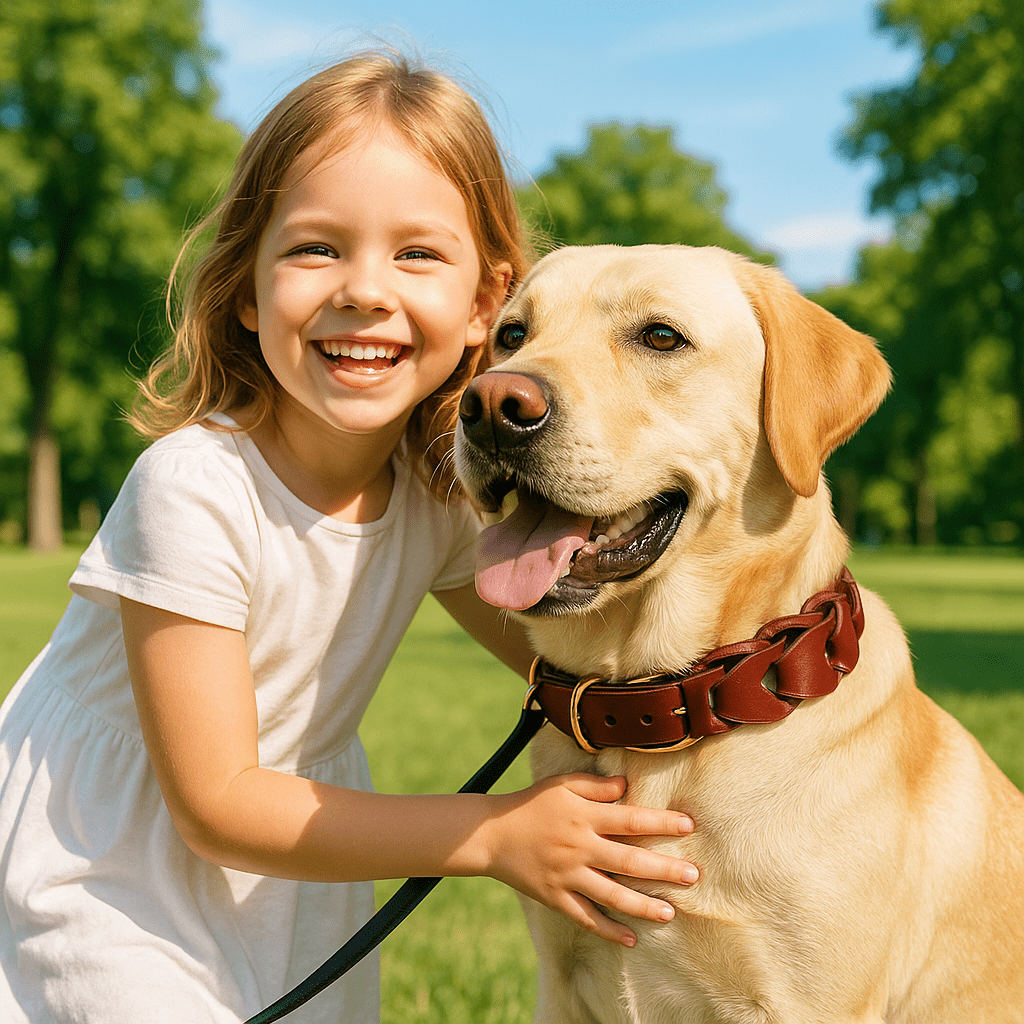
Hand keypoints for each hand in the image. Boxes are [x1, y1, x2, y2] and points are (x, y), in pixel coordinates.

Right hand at [482, 773, 697, 945]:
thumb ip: (595, 785)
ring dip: (643, 906)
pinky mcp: (555, 897)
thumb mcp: (561, 784)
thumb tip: (627, 785)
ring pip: (612, 894)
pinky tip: (630, 939)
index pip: (631, 819)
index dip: (661, 821)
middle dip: (664, 869)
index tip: (689, 824)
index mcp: (584, 817)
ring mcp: (567, 875)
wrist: (491, 834)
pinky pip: (585, 917)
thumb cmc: (530, 803)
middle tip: (694, 876)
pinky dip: (607, 930)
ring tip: (670, 914)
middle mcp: (579, 847)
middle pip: (629, 860)